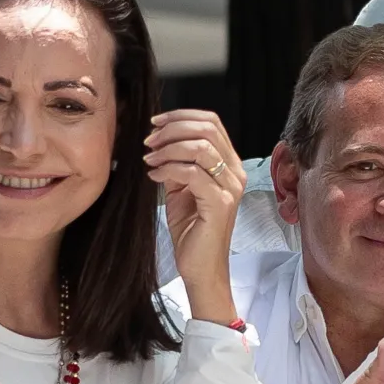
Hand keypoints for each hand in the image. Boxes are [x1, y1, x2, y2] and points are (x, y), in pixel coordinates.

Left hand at [148, 110, 243, 325]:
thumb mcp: (181, 189)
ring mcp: (230, 188)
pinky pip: (192, 173)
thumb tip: (157, 141)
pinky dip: (169, 170)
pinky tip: (154, 177)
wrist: (200, 267)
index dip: (181, 116)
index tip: (155, 124)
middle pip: (207, 129)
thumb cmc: (191, 230)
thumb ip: (177, 164)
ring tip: (149, 160)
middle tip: (148, 142)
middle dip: (172, 129)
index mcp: (229, 165)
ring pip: (200, 148)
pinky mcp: (220, 204)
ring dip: (168, 149)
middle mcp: (235, 173)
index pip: (212, 123)